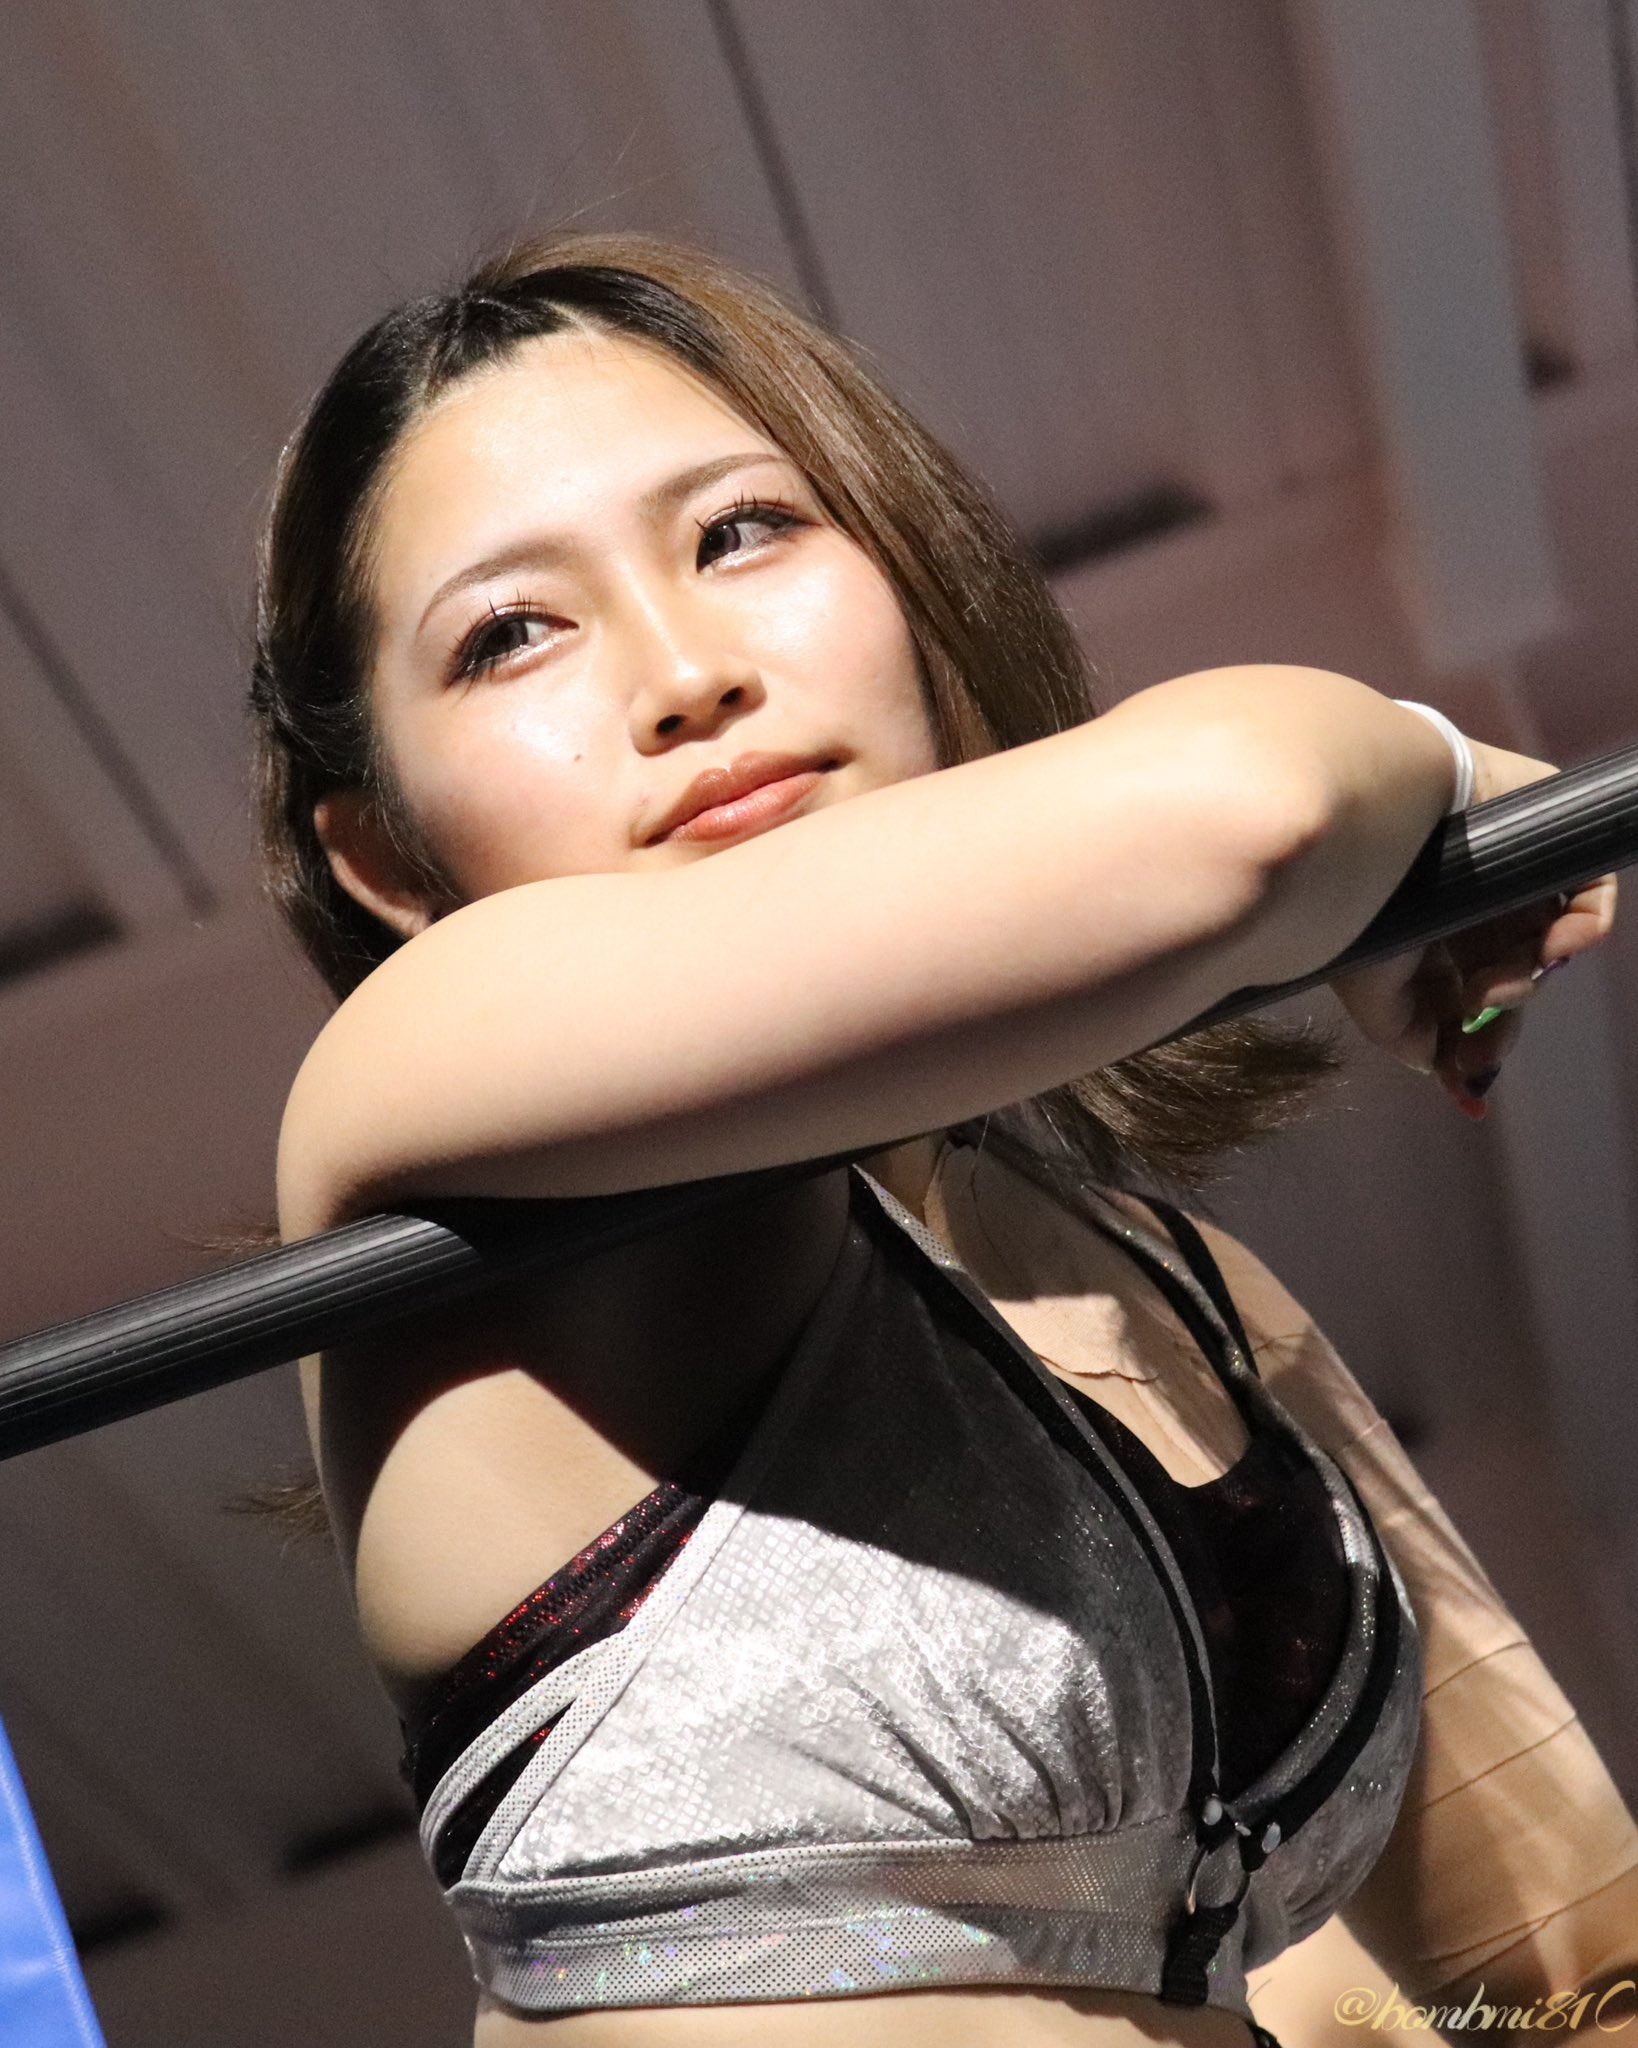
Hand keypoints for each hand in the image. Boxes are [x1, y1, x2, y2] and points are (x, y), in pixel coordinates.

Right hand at [1326, 737, 1618, 1117]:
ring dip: (1529, 981)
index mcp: (1430, 939)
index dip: (1472, 1047)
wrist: (1377, 823)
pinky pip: (1589, 897)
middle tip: (1481, 1039)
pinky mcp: (1549, 843)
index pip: (1467, 1000)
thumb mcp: (1373, 994)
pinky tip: (1554, 951)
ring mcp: (1514, 876)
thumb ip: (1409, 1038)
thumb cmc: (1361, 904)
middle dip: (1499, 1020)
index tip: (1471, 1093)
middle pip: (1512, 981)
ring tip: (1498, 983)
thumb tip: (1445, 1066)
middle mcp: (1474, 909)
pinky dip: (1582, 932)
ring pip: (1547, 946)